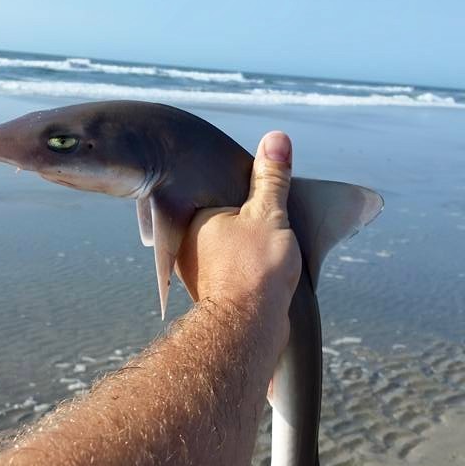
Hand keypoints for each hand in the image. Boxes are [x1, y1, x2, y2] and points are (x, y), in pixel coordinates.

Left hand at [176, 131, 301, 356]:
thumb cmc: (255, 269)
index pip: (219, 194)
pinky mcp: (217, 294)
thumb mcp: (268, 213)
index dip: (246, 194)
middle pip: (225, 222)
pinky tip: (269, 271)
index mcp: (195, 219)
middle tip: (274, 225)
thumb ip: (272, 178)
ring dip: (251, 248)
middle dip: (249, 223)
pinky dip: (252, 269)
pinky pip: (237, 271)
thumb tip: (276, 138)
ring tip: (274, 249)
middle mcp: (190, 245)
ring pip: (231, 248)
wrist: (249, 327)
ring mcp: (200, 272)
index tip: (267, 199)